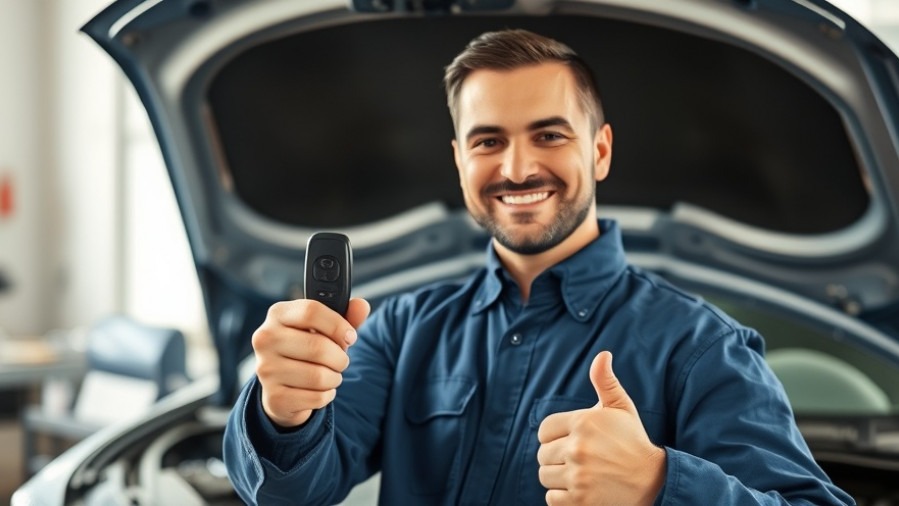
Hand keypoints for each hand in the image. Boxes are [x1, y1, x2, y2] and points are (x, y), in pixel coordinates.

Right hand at [253, 297, 370, 427]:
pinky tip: (319, 390)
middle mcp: (265, 339)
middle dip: (340, 358)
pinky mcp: (274, 397)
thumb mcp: (325, 329)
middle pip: (318, 347)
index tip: (350, 336)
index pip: (311, 311)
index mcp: (277, 314)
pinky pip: (316, 397)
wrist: (280, 384)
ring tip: (330, 375)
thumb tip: (361, 306)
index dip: (338, 325)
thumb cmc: (306, 348)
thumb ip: (346, 316)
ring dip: (334, 378)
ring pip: (319, 376)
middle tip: (340, 361)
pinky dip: (327, 395)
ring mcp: (266, 369)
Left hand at [536, 351, 665, 504]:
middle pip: (542, 454)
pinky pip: (551, 498)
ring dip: (559, 477)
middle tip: (579, 460)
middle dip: (556, 457)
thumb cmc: (634, 442)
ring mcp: (578, 477)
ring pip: (545, 476)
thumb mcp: (621, 409)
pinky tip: (582, 491)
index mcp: (583, 423)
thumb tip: (602, 354)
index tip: (571, 441)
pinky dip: (562, 498)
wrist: (655, 482)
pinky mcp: (579, 501)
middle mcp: (578, 448)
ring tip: (581, 475)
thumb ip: (605, 382)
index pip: (544, 430)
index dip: (555, 436)